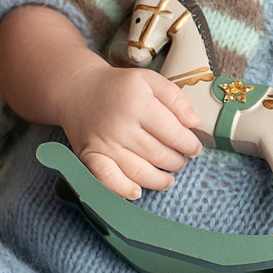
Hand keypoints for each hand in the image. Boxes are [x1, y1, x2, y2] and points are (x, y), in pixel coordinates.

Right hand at [58, 63, 205, 198]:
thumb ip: (175, 98)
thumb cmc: (119, 87)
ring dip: (159, 180)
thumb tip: (194, 122)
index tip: (194, 148)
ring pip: (139, 172)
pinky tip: (136, 192)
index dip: (189, 145)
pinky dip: (122, 189)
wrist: (78, 90)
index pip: (173, 133)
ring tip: (168, 178)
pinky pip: (107, 179)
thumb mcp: (149, 80)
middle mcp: (120, 126)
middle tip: (181, 161)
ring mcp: (104, 143)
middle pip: (159, 155)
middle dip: (177, 162)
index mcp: (138, 104)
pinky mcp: (89, 156)